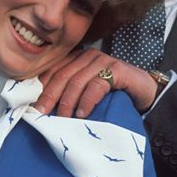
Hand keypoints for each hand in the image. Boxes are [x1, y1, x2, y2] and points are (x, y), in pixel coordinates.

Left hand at [37, 48, 156, 118]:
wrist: (145, 91)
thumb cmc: (113, 94)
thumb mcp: (87, 92)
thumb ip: (70, 94)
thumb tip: (44, 110)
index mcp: (77, 59)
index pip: (53, 70)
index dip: (40, 88)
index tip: (31, 106)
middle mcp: (88, 56)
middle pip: (62, 75)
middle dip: (49, 96)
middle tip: (41, 114)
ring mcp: (103, 61)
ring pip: (76, 81)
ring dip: (67, 102)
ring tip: (62, 119)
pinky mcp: (117, 70)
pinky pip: (96, 85)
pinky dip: (86, 102)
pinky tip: (82, 114)